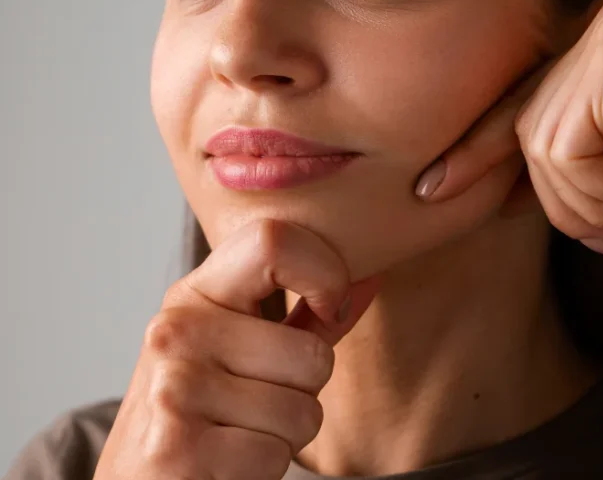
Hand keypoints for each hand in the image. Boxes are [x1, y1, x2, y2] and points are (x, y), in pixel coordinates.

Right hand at [93, 219, 380, 479]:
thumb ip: (307, 314)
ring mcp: (173, 388)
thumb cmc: (204, 407)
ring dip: (286, 435)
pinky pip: (275, 457)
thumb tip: (371, 278)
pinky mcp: (177, 450)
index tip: (329, 309)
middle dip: (306, 390)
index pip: (274, 242)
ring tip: (240, 430)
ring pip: (303, 413)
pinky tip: (225, 461)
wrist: (135, 479)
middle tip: (259, 400)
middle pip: (312, 354)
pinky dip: (263, 468)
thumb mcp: (243, 345)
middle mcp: (177, 330)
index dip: (325, 273)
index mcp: (196, 292)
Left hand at [414, 0, 602, 253]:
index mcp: (602, 39)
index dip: (478, 149)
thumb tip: (500, 185)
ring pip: (540, 146)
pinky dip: (601, 190)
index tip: (435, 182)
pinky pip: (564, 151)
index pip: (523, 97)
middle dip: (559, 196)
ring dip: (588, 200)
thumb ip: (560, 159)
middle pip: (527, 127)